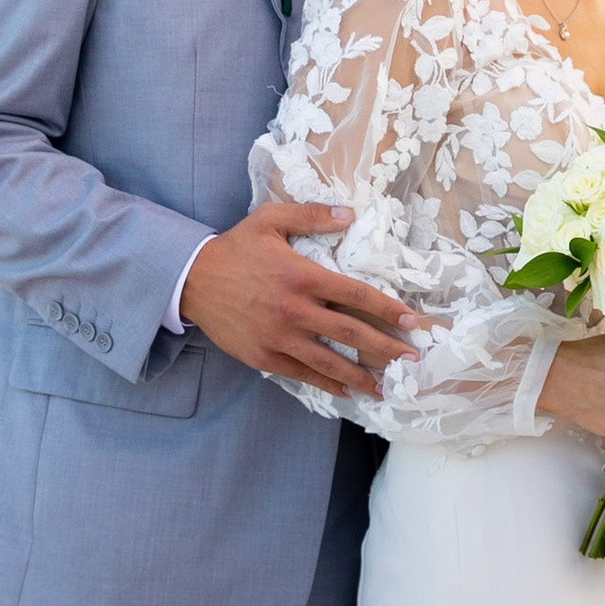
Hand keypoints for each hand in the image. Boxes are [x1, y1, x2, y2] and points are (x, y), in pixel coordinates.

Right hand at [181, 204, 427, 393]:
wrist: (191, 280)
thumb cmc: (235, 248)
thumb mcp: (269, 219)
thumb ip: (311, 216)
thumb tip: (350, 214)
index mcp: (302, 275)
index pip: (356, 295)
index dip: (387, 308)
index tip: (411, 321)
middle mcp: (295, 309)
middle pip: (351, 333)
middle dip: (386, 348)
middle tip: (412, 360)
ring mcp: (279, 337)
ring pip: (330, 360)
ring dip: (362, 375)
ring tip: (388, 386)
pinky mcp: (264, 356)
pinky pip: (302, 373)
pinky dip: (327, 383)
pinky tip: (347, 391)